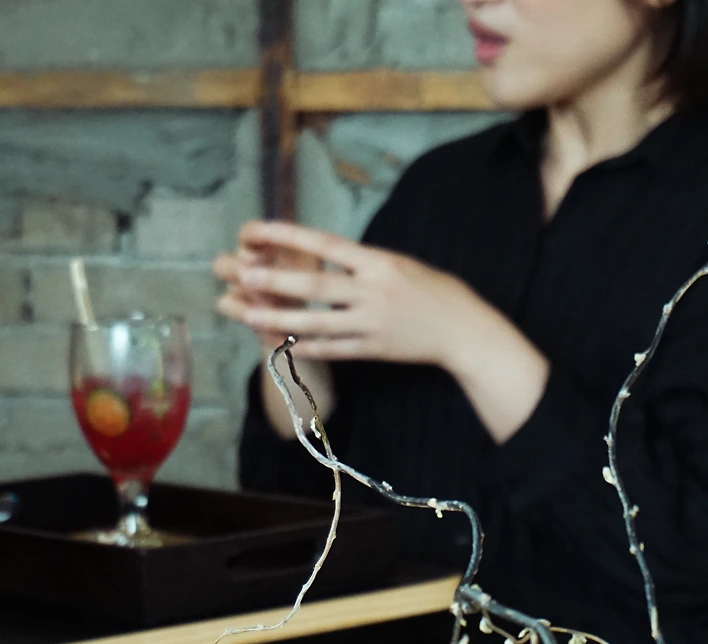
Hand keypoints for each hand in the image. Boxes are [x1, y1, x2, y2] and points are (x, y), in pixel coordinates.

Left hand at [215, 220, 485, 368]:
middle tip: (243, 274)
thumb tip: (321, 252)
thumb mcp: (399, 263)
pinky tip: (281, 347)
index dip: (290, 236)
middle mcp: (374, 292)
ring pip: (318, 323)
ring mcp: (372, 324)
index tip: (259, 230)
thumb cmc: (431, 290)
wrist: (464, 329)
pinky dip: (306, 348)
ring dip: (280, 320)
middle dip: (277, 281)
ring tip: (249, 315)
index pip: (327, 244)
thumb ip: (361, 262)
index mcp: (379, 263)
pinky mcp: (374, 350)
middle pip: (317, 285)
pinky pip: (333, 350)